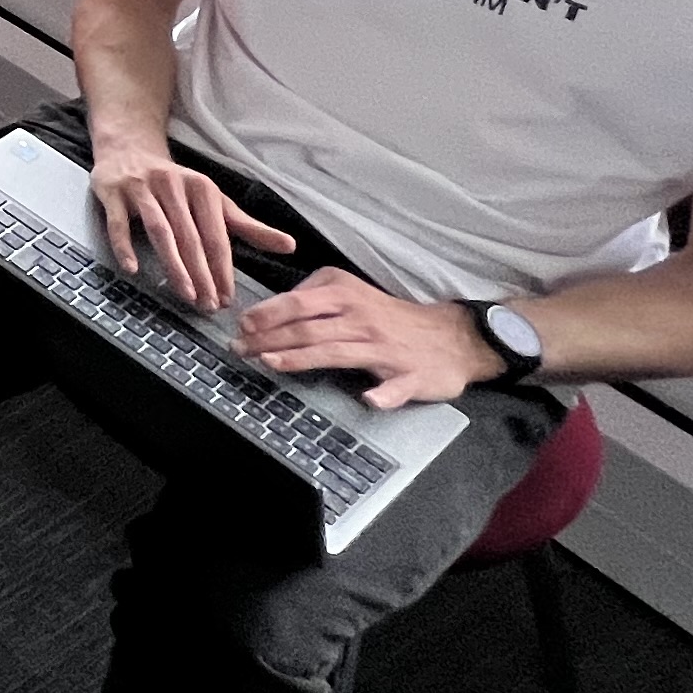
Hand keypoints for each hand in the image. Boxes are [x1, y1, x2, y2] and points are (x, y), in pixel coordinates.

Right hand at [89, 140, 297, 311]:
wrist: (128, 149)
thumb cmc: (175, 185)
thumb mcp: (213, 201)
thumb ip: (248, 226)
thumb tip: (289, 246)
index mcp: (202, 188)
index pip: (216, 235)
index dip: (223, 268)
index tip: (227, 297)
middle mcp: (173, 185)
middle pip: (190, 236)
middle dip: (202, 273)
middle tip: (208, 305)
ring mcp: (141, 188)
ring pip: (160, 231)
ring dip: (173, 264)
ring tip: (186, 293)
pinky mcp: (113, 192)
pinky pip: (118, 223)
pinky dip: (125, 247)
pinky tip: (133, 269)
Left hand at [239, 271, 486, 409]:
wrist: (452, 337)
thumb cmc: (390, 317)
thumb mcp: (351, 293)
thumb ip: (315, 298)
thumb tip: (272, 310)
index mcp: (346, 295)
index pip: (298, 302)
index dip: (267, 314)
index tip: (241, 325)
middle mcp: (362, 318)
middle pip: (309, 328)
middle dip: (269, 339)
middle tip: (240, 351)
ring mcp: (386, 348)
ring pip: (338, 352)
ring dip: (302, 358)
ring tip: (273, 364)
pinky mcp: (411, 376)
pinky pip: (397, 387)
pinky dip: (384, 394)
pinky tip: (369, 399)